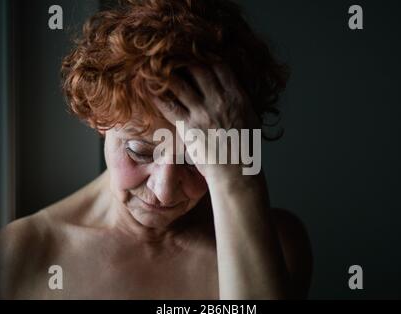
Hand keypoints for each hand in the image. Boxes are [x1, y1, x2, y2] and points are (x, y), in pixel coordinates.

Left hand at [152, 64, 259, 178]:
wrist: (236, 172)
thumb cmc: (245, 149)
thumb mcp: (251, 119)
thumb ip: (240, 101)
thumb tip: (232, 90)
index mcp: (237, 97)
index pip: (220, 67)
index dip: (207, 57)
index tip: (198, 54)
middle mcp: (219, 101)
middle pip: (199, 69)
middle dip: (185, 60)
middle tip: (174, 55)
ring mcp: (203, 113)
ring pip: (180, 84)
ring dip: (167, 73)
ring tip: (157, 66)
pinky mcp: (189, 127)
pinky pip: (169, 106)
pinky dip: (157, 95)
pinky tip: (149, 88)